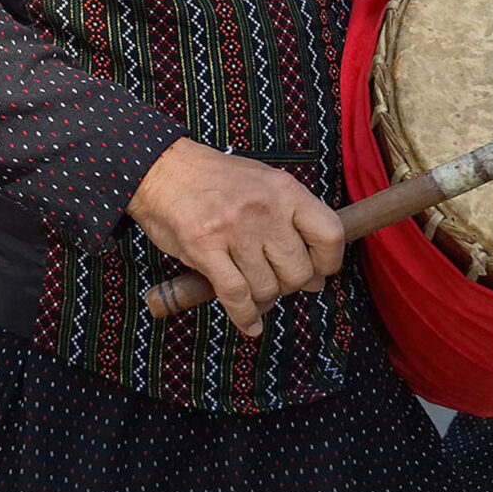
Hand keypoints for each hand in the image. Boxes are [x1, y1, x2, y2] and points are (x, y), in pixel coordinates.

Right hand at [127, 138, 343, 338]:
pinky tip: (248, 322)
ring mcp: (235, 230)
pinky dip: (245, 317)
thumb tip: (317, 279)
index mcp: (285, 190)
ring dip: (262, 299)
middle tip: (274, 279)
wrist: (162, 169)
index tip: (318, 271)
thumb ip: (292, 224)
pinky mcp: (206, 249)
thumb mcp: (263, 184)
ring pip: (267, 288)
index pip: (330, 235)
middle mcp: (265, 209)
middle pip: (298, 271)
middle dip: (289, 285)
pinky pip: (236, 297)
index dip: (328, 262)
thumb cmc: (214, 180)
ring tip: (251, 288)